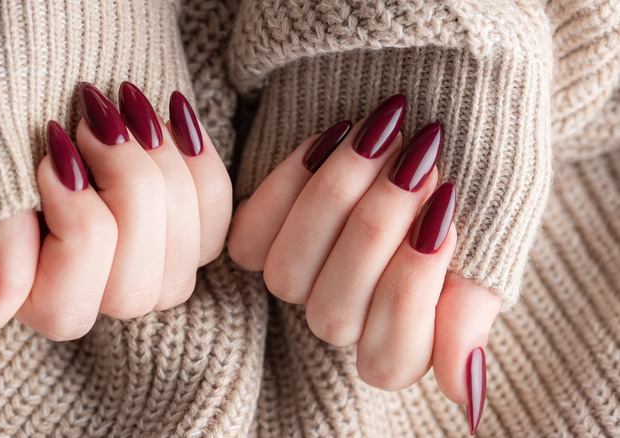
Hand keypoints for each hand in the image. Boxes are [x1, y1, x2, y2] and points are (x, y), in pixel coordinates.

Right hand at [0, 82, 230, 344]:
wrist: (40, 42)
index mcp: (19, 286)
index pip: (64, 307)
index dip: (74, 225)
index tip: (54, 149)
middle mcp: (84, 287)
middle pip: (134, 291)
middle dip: (127, 190)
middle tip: (95, 120)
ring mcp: (138, 261)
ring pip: (183, 260)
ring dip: (162, 172)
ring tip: (128, 107)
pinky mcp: (179, 227)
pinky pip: (215, 221)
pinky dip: (198, 163)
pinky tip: (171, 114)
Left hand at [228, 95, 499, 433]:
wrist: (434, 102)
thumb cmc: (473, 175)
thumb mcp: (491, 239)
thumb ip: (471, 311)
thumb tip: (465, 395)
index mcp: (404, 334)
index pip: (389, 359)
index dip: (411, 290)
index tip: (446, 212)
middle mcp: (345, 314)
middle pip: (333, 315)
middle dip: (376, 230)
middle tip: (420, 160)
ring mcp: (301, 277)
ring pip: (287, 277)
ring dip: (334, 201)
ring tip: (382, 135)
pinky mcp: (262, 235)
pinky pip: (250, 236)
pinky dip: (289, 183)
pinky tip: (332, 135)